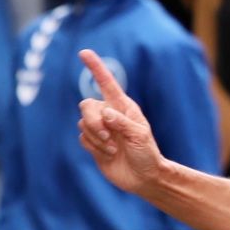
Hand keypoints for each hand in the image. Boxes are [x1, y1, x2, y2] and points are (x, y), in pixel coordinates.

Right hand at [77, 49, 162, 195]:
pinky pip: (82, 138)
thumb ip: (122, 123)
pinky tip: (109, 154)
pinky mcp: (93, 143)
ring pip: (83, 124)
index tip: (84, 53)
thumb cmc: (147, 154)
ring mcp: (100, 129)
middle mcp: (109, 114)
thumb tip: (104, 112)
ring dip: (97, 139)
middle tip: (107, 135)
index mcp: (123, 106)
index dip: (95, 68)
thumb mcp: (140, 136)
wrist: (143, 177)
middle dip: (93, 121)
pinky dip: (94, 148)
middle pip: (86, 105)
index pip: (107, 83)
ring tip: (114, 148)